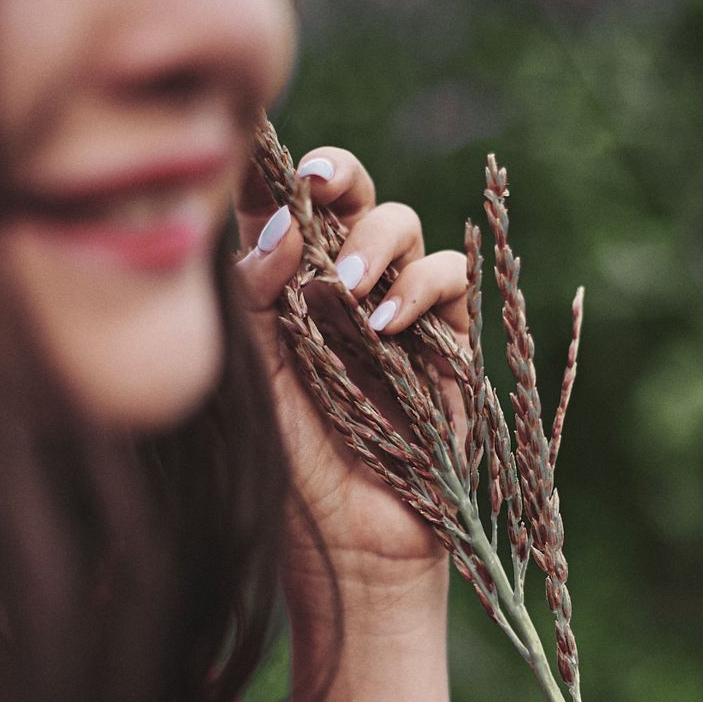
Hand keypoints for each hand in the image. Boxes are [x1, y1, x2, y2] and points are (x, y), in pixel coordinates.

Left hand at [235, 147, 469, 597]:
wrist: (350, 541)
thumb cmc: (292, 464)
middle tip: (316, 188)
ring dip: (377, 242)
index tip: (265, 160)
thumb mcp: (253, 375)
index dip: (277, 172)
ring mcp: (397, 309)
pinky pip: (449, 277)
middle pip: (351, 194)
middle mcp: (342, 287)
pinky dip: (421, 287)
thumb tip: (283, 224)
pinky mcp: (447, 338)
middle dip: (338, 178)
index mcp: (287, 288)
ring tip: (351, 292)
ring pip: (404, 224)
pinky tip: (386, 328)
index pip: (285, 206)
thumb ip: (252, 294)